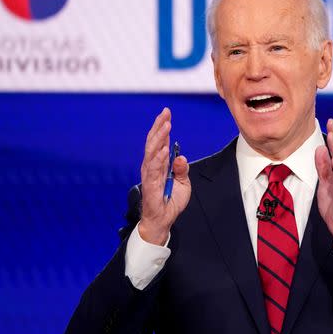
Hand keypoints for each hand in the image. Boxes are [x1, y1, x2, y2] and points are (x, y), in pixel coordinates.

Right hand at [138, 108, 190, 244]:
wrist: (163, 220)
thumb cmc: (171, 201)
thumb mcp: (183, 183)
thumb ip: (181, 169)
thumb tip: (180, 156)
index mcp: (159, 164)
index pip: (159, 141)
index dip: (162, 127)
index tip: (167, 113)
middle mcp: (152, 167)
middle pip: (154, 143)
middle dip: (159, 127)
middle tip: (165, 113)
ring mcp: (149, 175)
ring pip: (152, 153)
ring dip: (159, 138)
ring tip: (166, 126)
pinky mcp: (150, 186)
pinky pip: (153, 170)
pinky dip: (158, 159)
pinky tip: (163, 149)